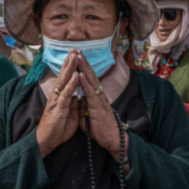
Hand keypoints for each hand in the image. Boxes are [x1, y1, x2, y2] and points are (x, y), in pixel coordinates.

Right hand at [36, 50, 80, 157]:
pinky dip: (72, 84)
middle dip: (69, 62)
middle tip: (75, 48)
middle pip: (63, 75)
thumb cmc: (58, 129)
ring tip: (75, 56)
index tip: (76, 55)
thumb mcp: (71, 115)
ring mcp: (56, 101)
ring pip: (63, 81)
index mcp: (60, 96)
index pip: (65, 78)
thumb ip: (75, 104)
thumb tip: (80, 96)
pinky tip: (76, 75)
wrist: (48, 141)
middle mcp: (56, 95)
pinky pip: (66, 94)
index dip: (70, 67)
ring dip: (70, 68)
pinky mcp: (58, 108)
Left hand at [76, 51, 128, 167]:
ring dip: (84, 67)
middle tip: (76, 49)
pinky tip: (80, 74)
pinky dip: (85, 82)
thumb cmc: (100, 128)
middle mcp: (98, 94)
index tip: (77, 56)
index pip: (88, 78)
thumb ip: (83, 104)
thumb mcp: (87, 114)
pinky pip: (90, 92)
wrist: (112, 139)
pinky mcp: (97, 106)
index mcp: (95, 96)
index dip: (83, 67)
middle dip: (83, 62)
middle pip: (90, 74)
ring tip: (78, 56)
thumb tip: (78, 97)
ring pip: (90, 80)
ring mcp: (99, 99)